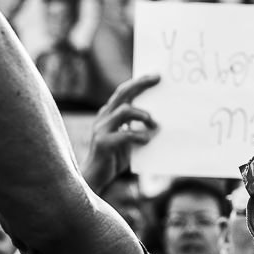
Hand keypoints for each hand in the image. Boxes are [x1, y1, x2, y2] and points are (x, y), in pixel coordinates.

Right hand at [83, 75, 160, 191]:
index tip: (156, 75)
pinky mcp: (103, 143)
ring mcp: (101, 129)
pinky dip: (139, 136)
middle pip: (123, 93)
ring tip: (154, 123)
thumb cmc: (114, 157)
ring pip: (124, 110)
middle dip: (141, 84)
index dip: (139, 82)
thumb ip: (137, 127)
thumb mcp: (128, 138)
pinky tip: (147, 140)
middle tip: (157, 79)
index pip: (124, 91)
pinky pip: (125, 134)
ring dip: (143, 114)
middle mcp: (104, 117)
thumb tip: (159, 120)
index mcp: (109, 113)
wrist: (94, 178)